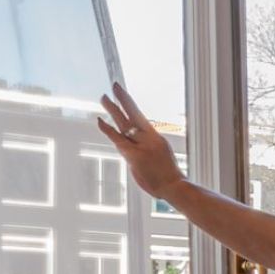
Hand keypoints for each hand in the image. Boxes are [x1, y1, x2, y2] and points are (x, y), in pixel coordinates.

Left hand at [95, 84, 186, 201]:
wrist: (174, 187)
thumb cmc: (166, 176)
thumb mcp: (159, 157)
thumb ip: (144, 147)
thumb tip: (128, 143)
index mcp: (156, 137)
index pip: (139, 116)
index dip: (129, 103)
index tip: (121, 91)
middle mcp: (150, 138)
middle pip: (133, 114)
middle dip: (123, 99)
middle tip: (114, 86)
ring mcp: (142, 146)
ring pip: (125, 123)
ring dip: (113, 109)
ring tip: (104, 97)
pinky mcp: (135, 156)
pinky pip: (118, 140)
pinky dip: (108, 130)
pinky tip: (100, 120)